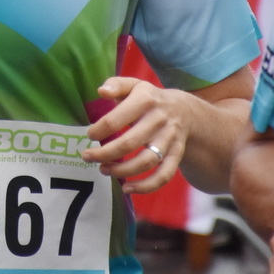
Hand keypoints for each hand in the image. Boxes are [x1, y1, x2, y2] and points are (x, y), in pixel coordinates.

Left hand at [83, 76, 193, 193]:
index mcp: (145, 100)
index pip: (116, 119)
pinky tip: (127, 188)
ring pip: (146, 161)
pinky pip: (164, 175)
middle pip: (129, 143)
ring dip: (122, 170)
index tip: (89, 135)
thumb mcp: (134, 85)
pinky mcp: (177, 155)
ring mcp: (170, 139)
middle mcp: (159, 120)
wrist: (185, 111)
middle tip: (87, 156)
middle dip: (105, 153)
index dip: (99, 130)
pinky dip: (146, 186)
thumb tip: (101, 91)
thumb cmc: (149, 99)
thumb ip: (116, 84)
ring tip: (103, 170)